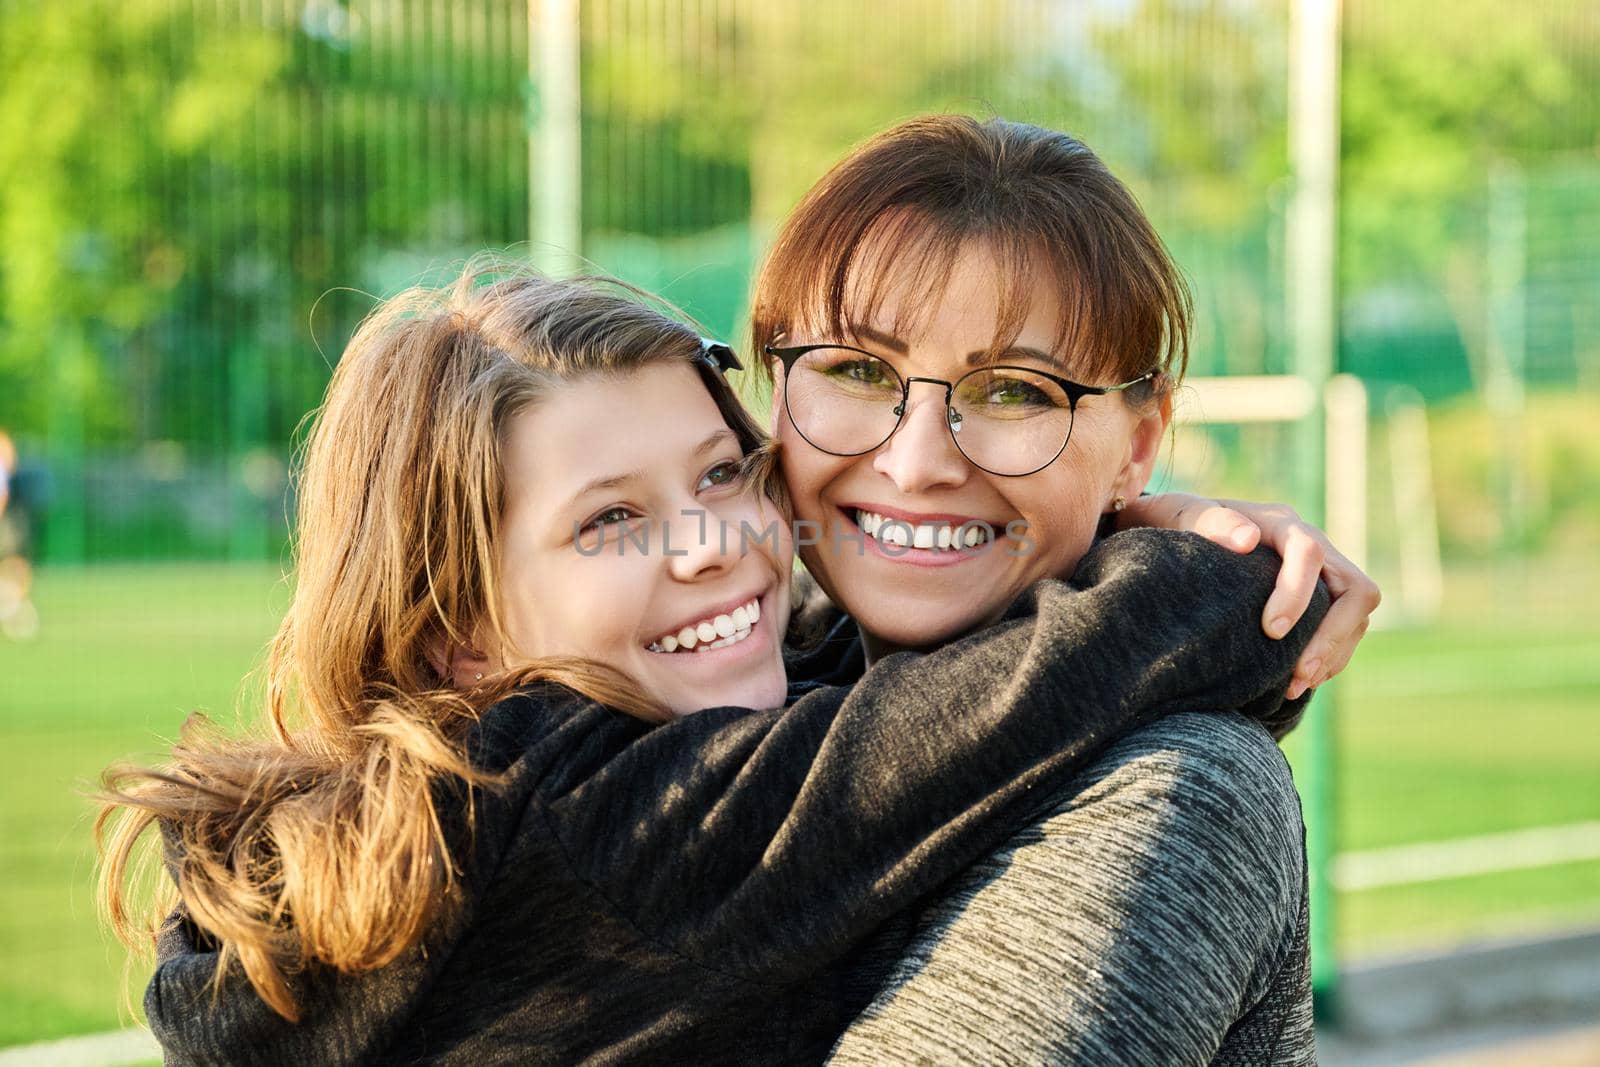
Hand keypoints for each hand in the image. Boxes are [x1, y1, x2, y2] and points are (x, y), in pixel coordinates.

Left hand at [1117, 493, 1380, 697]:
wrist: (1180, 531)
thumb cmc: (1176, 524)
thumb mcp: (1180, 514)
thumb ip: (1208, 521)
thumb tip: (1246, 540)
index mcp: (1279, 523)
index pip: (1309, 553)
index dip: (1297, 594)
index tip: (1270, 631)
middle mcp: (1312, 546)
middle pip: (1356, 590)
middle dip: (1332, 636)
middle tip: (1296, 674)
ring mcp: (1322, 575)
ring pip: (1356, 615)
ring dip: (1333, 654)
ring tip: (1293, 687)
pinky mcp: (1321, 600)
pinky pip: (1346, 631)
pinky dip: (1328, 659)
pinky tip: (1295, 682)